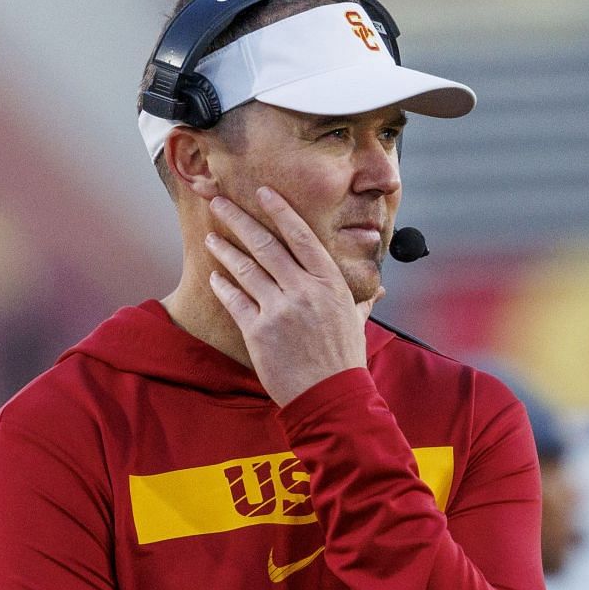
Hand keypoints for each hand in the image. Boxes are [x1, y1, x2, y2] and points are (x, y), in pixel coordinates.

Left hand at [204, 187, 370, 406]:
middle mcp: (304, 290)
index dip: (280, 211)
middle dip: (239, 220)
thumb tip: (376, 291)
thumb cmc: (344, 361)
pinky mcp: (258, 331)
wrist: (330, 396)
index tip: (263, 193)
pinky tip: (216, 277)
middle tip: (220, 203)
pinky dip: (223, 287)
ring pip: (246, 269)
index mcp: (330, 282)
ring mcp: (279, 309)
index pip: (301, 236)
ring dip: (225, 250)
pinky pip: (235, 301)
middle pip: (266, 245)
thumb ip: (362, 301)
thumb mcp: (357, 323)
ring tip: (212, 238)